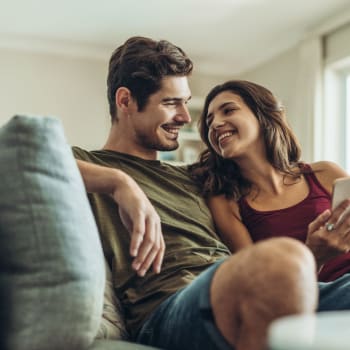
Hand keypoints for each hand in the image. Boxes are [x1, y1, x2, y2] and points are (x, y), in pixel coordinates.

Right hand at [76, 160, 164, 276]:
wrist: (122, 187)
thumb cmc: (128, 206)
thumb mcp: (135, 223)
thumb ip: (138, 235)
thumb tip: (137, 251)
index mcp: (155, 225)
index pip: (160, 246)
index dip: (157, 259)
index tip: (153, 272)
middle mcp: (155, 221)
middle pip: (155, 246)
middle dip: (148, 261)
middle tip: (141, 273)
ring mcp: (148, 216)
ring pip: (149, 240)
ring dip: (142, 255)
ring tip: (135, 267)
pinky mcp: (139, 211)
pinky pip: (139, 230)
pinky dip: (137, 242)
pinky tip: (132, 253)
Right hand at [306, 199, 349, 267]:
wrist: (315, 257)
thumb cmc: (312, 240)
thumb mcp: (311, 228)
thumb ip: (320, 219)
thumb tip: (328, 211)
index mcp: (323, 233)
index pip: (334, 217)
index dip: (341, 208)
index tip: (347, 201)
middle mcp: (333, 239)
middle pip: (346, 223)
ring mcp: (340, 246)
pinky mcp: (345, 249)